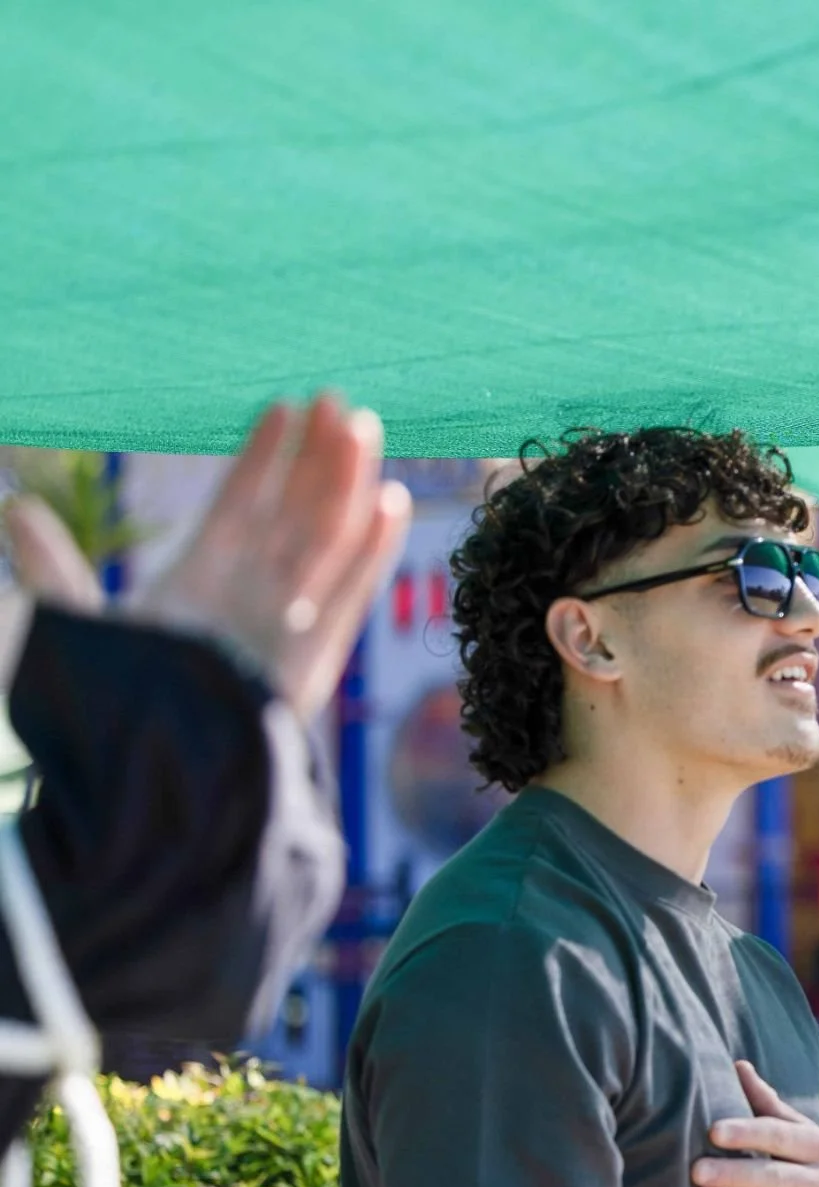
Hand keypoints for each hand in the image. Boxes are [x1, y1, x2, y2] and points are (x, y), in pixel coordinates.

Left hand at [2, 394, 410, 719]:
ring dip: (348, 483)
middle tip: (340, 400)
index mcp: (201, 580)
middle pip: (293, 510)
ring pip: (327, 536)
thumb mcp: (79, 624)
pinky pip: (351, 589)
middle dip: (318, 457)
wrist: (167, 765)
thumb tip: (13, 507)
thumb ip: (52, 568)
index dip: (262, 456)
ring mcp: (289, 618)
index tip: (282, 406)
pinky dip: (373, 549)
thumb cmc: (123, 704)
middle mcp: (252, 593)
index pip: (241, 503)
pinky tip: (392, 503)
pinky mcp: (317, 650)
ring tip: (366, 428)